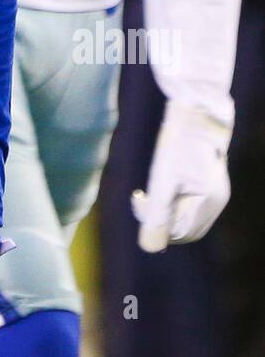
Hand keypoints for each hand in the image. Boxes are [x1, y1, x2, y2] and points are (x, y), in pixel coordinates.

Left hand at [132, 101, 231, 252]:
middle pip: (185, 227)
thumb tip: (149, 248)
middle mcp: (217, 201)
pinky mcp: (211, 182)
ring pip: (187, 215)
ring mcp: (217, 192)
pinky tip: (161, 183)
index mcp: (207, 203)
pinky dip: (174, 199)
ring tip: (149, 189)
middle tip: (141, 198)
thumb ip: (156, 215)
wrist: (195, 109)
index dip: (156, 225)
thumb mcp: (162, 181)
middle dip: (160, 219)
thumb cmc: (178, 143)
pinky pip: (191, 203)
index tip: (140, 201)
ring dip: (166, 209)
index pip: (179, 233)